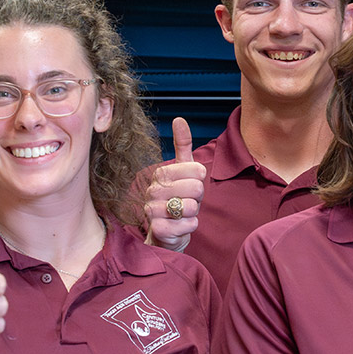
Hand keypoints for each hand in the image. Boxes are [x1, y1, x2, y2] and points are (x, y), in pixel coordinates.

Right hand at [144, 118, 205, 251]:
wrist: (167, 234)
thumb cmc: (178, 200)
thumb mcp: (183, 172)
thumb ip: (183, 147)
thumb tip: (179, 120)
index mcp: (160, 173)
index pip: (197, 170)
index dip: (200, 181)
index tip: (191, 186)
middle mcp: (152, 190)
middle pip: (195, 188)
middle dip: (198, 198)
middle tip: (187, 202)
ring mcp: (152, 210)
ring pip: (191, 207)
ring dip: (194, 213)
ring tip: (182, 214)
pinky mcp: (157, 229)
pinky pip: (188, 224)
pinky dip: (191, 226)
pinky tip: (181, 226)